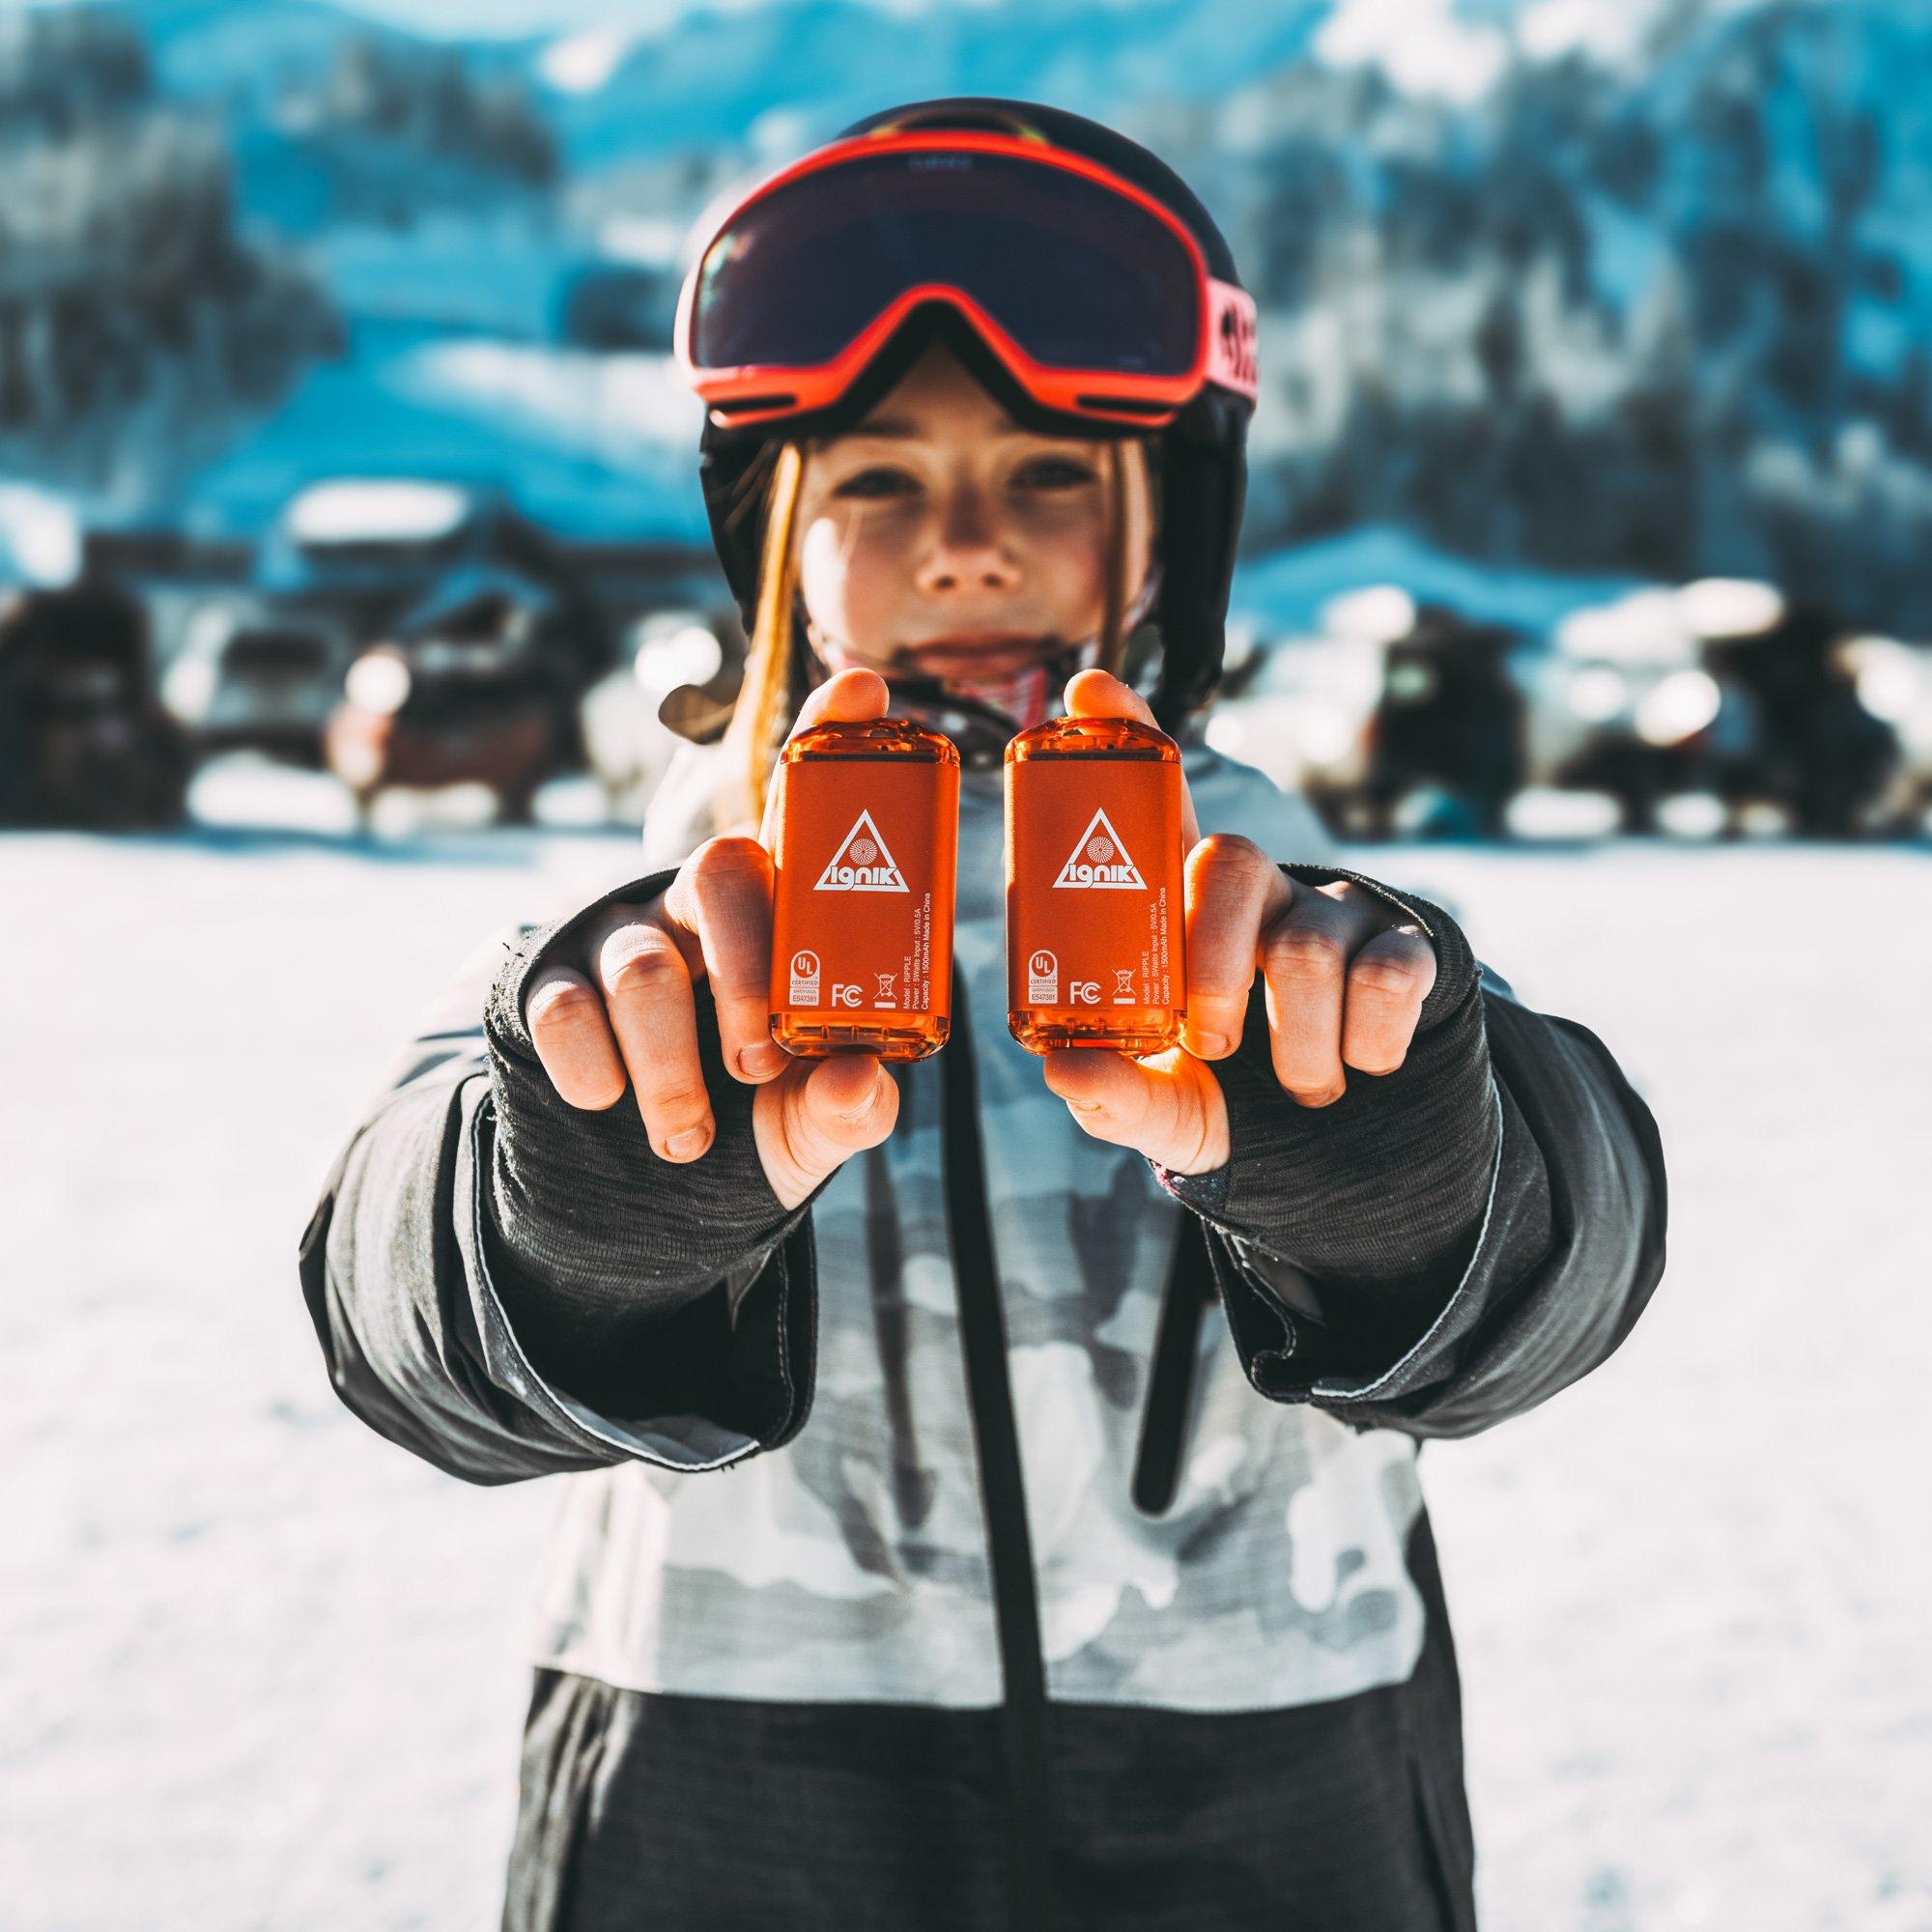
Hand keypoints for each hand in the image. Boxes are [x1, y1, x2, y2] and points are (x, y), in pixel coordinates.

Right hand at [519, 667, 900, 1209]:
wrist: (641, 1188)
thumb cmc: (754, 1122)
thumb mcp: (813, 1123)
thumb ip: (845, 1107)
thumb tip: (858, 1083)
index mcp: (781, 914)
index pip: (802, 813)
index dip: (828, 741)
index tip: (864, 687)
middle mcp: (701, 902)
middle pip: (722, 870)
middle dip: (746, 974)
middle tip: (759, 1065)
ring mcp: (621, 934)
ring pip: (645, 968)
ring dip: (672, 1068)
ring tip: (688, 1139)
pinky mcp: (549, 981)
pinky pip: (565, 1009)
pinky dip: (596, 1072)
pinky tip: (608, 1103)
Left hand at [1040, 670, 1438, 1174]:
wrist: (1351, 1146)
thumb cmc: (1232, 1102)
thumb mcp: (1168, 1109)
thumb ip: (1115, 1096)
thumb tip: (1064, 1070)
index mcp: (1184, 911)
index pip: (1157, 805)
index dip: (1130, 738)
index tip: (1090, 686)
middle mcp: (1258, 888)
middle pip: (1232, 861)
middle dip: (1213, 968)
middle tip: (1211, 1044)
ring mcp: (1335, 907)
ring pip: (1307, 947)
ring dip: (1297, 1045)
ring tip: (1299, 1089)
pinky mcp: (1408, 944)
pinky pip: (1387, 977)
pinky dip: (1367, 1045)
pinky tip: (1361, 1064)